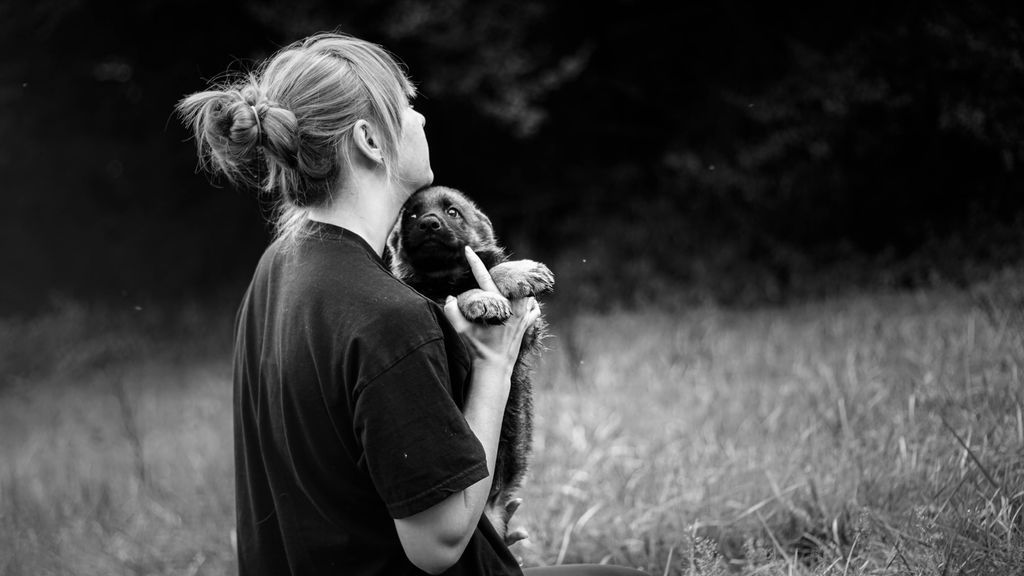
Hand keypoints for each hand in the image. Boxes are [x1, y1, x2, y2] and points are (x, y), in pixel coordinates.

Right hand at [444, 247, 540, 376]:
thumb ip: (452, 313)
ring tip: (510, 284)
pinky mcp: (526, 325)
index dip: (474, 262)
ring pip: (525, 292)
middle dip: (503, 273)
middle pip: (511, 280)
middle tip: (494, 271)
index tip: (468, 249)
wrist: (495, 368)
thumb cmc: (477, 349)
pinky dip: (529, 304)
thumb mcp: (461, 331)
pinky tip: (525, 304)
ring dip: (517, 287)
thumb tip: (450, 297)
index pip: (483, 277)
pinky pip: (533, 308)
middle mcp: (513, 307)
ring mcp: (523, 316)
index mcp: (497, 305)